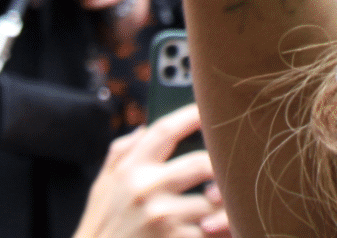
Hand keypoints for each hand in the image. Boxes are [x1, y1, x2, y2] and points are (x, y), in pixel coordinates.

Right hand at [73, 105, 229, 237]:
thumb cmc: (101, 225)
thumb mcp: (101, 186)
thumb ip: (120, 153)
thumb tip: (142, 129)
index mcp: (130, 169)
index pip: (164, 130)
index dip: (190, 116)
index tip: (208, 111)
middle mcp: (146, 190)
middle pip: (200, 163)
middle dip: (221, 163)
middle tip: (233, 161)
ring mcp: (162, 218)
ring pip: (213, 201)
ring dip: (227, 199)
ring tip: (235, 194)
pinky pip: (211, 232)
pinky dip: (223, 228)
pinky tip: (225, 223)